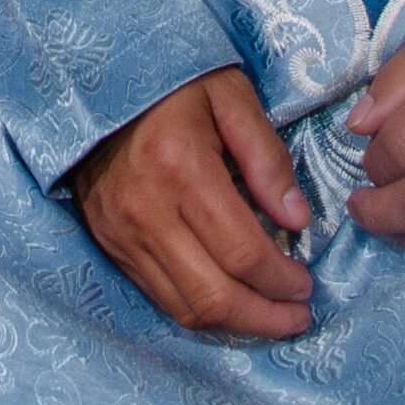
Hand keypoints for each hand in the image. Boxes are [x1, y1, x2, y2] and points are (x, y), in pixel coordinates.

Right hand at [70, 67, 313, 338]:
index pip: (242, 252)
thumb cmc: (173, 82)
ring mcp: (123, 233)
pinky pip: (159, 297)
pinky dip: (199, 309)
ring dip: (235, 323)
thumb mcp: (230, 95)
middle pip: (214, 295)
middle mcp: (147, 211)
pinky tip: (228, 301)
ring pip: (185, 308)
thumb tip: (298, 220)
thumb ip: (266, 157)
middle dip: (265, 317)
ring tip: (270, 316)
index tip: (307, 284)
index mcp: (182, 168)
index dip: (282, 279)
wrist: (97, 80)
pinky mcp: (110, 243)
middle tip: (297, 316)